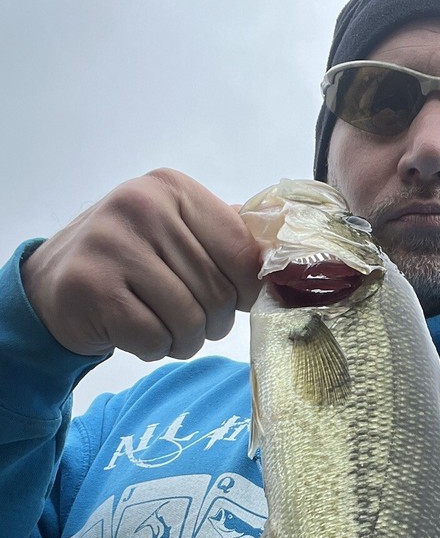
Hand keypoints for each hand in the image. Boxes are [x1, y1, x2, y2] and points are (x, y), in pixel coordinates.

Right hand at [20, 168, 261, 359]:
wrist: (55, 282)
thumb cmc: (132, 260)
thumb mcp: (178, 232)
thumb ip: (229, 238)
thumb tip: (287, 256)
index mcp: (174, 189)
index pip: (244, 254)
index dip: (248, 292)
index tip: (235, 301)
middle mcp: (141, 207)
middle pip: (219, 293)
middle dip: (213, 323)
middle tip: (191, 321)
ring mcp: (111, 246)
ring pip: (189, 321)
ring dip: (184, 341)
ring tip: (163, 328)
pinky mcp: (91, 289)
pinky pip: (155, 339)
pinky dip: (154, 349)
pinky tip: (135, 333)